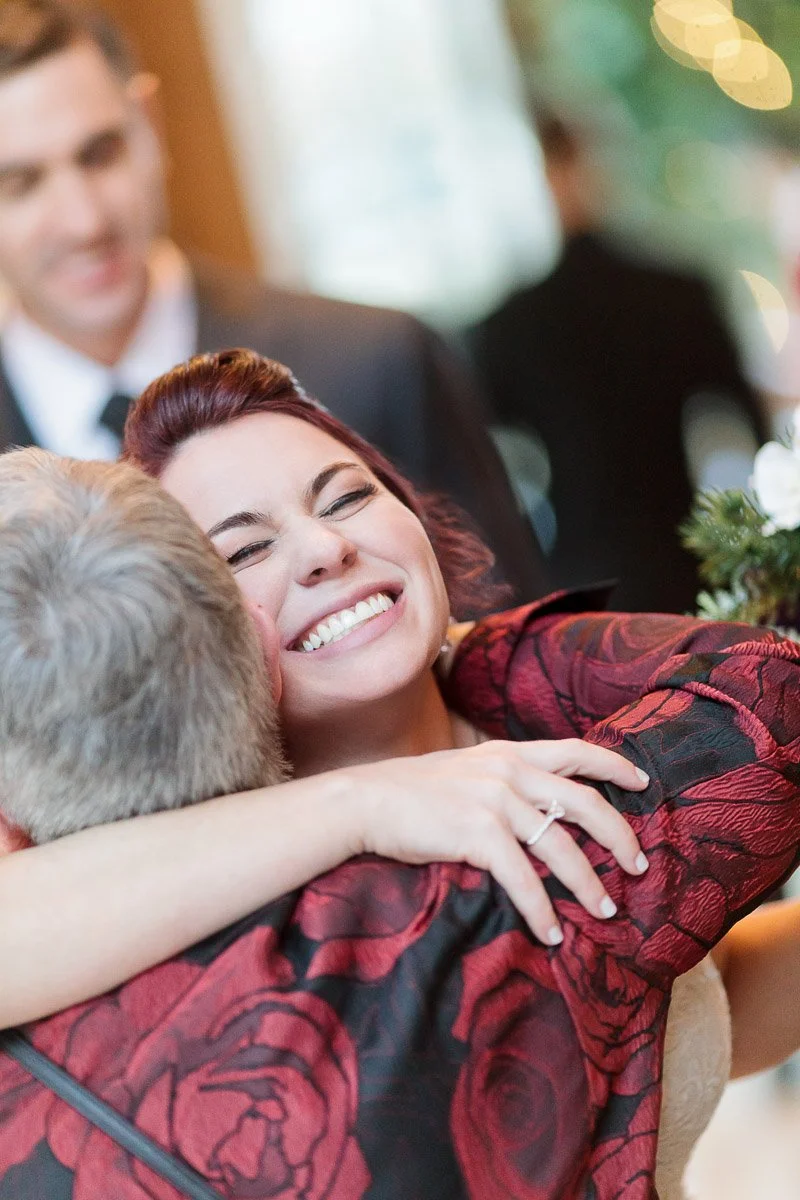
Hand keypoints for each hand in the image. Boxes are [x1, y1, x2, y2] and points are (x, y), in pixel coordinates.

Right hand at [344, 739, 648, 945]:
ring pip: (561, 847)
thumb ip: (500, 779)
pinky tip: (550, 933)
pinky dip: (541, 910)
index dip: (614, 766)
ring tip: (606, 910)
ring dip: (588, 884)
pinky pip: (523, 879)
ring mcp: (494, 800)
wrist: (365, 800)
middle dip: (619, 836)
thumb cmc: (409, 792)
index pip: (576, 751)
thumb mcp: (463, 770)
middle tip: (638, 865)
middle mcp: (509, 771)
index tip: (643, 783)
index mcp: (508, 753)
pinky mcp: (478, 833)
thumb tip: (532, 806)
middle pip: (584, 802)